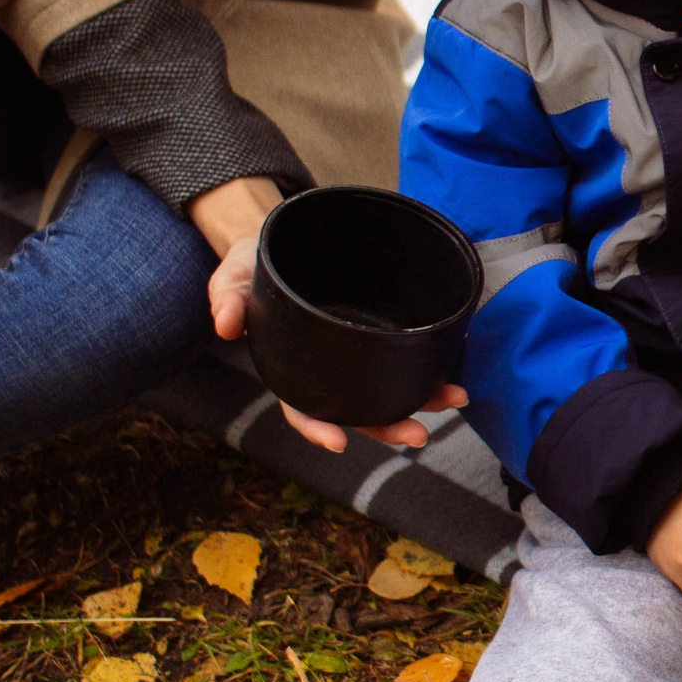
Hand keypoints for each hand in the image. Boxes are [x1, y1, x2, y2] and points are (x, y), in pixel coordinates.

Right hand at [200, 175, 467, 452]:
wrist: (283, 239)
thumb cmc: (253, 268)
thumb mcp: (232, 278)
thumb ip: (227, 300)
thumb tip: (225, 324)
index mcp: (290, 368)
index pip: (302, 408)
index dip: (318, 428)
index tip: (338, 442)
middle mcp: (327, 370)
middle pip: (358, 409)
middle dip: (389, 425)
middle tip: (419, 435)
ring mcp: (355, 353)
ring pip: (388, 387)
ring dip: (422, 398)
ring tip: (456, 398)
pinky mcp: (376, 329)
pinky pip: (403, 351)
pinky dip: (428, 360)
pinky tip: (454, 359)